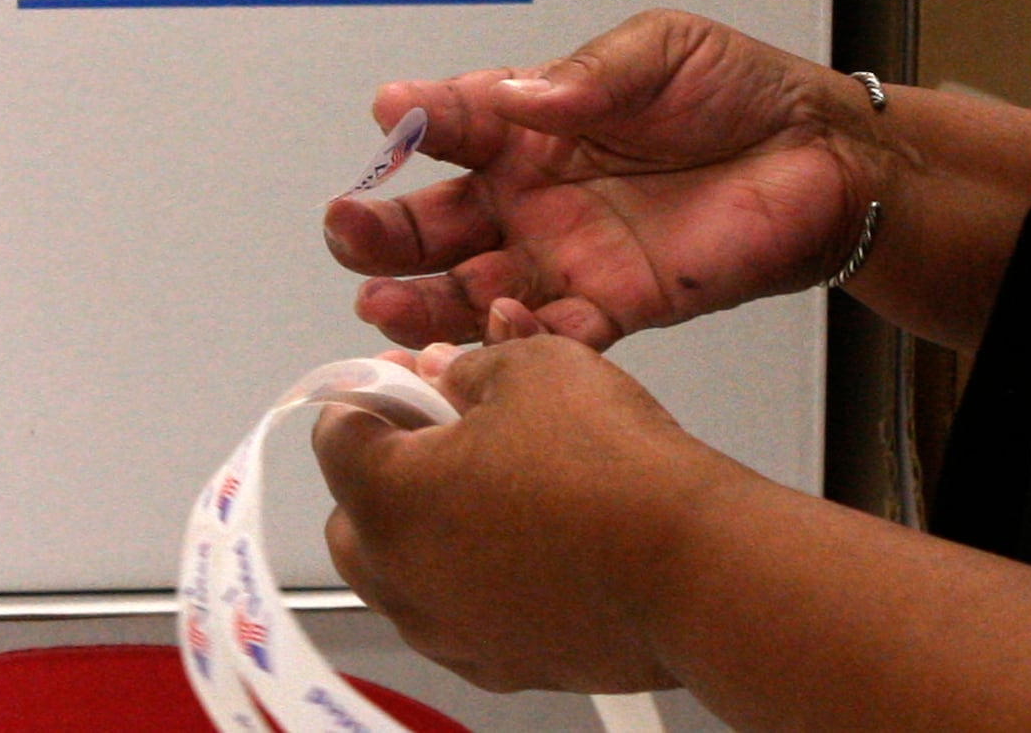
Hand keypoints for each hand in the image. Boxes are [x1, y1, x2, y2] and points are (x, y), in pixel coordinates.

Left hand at [313, 335, 747, 693]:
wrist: (694, 566)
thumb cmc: (613, 469)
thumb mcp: (532, 367)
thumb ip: (467, 367)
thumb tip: (447, 373)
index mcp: (386, 495)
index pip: (336, 433)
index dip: (372, 392)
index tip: (406, 378)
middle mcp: (400, 575)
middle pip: (352, 513)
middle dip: (385, 469)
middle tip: (442, 434)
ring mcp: (447, 629)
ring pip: (400, 574)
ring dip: (424, 529)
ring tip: (487, 490)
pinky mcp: (499, 664)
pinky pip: (456, 616)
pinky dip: (469, 581)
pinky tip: (520, 545)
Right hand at [324, 9, 881, 348]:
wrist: (823, 158)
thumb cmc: (738, 93)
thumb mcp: (658, 50)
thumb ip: (587, 76)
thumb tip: (518, 98)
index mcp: (531, 127)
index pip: (456, 125)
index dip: (419, 118)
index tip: (389, 110)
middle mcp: (533, 197)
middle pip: (437, 224)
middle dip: (384, 231)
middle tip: (346, 228)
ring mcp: (567, 256)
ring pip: (473, 290)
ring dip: (423, 300)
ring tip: (379, 302)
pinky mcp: (616, 306)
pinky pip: (553, 333)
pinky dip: (516, 340)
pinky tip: (488, 330)